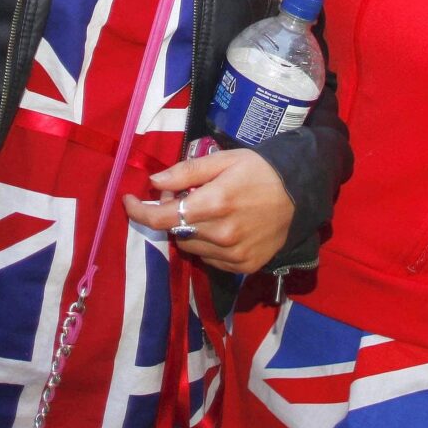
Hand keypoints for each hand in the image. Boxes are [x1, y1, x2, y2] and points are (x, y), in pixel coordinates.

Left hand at [124, 146, 295, 272]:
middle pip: (175, 231)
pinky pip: (209, 259)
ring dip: (189, 230)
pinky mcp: (243, 266)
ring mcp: (233, 255)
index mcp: (215, 204)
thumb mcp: (223, 160)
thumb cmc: (259, 171)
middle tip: (184, 197)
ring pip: (191, 247)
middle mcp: (222, 234)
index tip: (128, 200)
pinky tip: (221, 228)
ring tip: (207, 211)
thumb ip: (186, 172)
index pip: (162, 218)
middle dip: (171, 214)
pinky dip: (206, 244)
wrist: (299, 195)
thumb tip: (154, 183)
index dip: (139, 211)